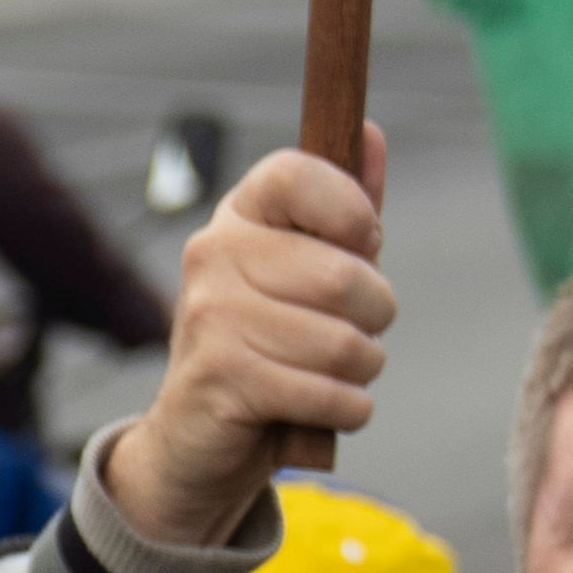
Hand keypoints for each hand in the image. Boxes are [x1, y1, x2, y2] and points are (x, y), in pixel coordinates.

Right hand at [110, 136, 388, 544]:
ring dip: (362, 370)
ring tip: (337, 376)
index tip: (364, 244)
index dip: (350, 209)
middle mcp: (214, 255)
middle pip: (343, 276)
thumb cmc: (269, 344)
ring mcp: (211, 317)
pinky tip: (328, 409)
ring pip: (343, 343)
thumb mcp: (309, 272)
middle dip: (376, 316)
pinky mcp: (221, 379)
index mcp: (238, 215)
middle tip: (357, 333)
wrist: (196, 438)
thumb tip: (373, 133)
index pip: (297, 173)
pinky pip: (328, 393)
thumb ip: (344, 209)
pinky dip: (349, 409)